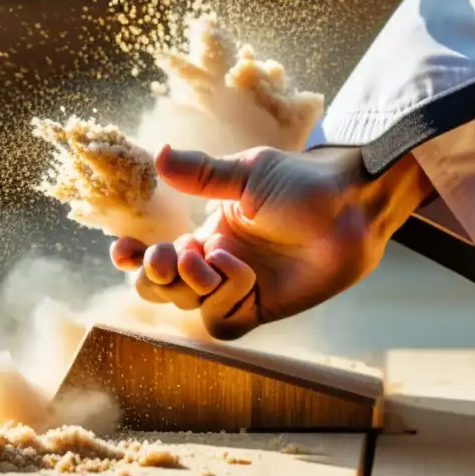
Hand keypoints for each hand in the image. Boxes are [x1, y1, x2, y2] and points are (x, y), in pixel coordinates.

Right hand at [110, 144, 433, 339]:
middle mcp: (218, 264)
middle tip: (166, 256)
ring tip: (204, 257)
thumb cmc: (305, 182)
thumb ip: (202, 173)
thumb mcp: (249, 173)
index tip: (123, 250)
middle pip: (163, 289)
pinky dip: (220, 298)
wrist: (351, 204)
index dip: (134, 258)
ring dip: (186, 284)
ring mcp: (240, 288)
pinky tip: (237, 269)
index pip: (157, 256)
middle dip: (153, 276)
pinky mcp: (262, 307)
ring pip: (188, 305)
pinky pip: (223, 320)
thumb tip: (157, 155)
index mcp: (208, 233)